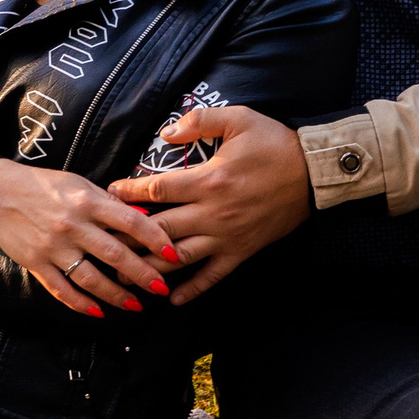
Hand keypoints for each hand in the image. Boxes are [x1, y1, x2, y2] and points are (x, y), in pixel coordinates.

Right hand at [0, 157, 175, 316]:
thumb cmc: (45, 185)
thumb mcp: (79, 184)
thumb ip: (109, 202)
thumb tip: (143, 214)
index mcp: (87, 201)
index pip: (130, 221)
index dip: (154, 238)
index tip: (172, 253)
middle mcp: (73, 225)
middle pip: (115, 254)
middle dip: (142, 274)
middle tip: (162, 288)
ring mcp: (53, 247)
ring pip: (91, 278)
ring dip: (116, 295)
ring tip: (135, 305)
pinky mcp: (36, 263)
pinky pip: (62, 289)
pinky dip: (81, 303)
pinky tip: (98, 311)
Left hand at [108, 105, 310, 304]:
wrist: (315, 173)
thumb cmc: (275, 144)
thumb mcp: (239, 119)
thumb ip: (199, 121)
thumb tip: (165, 133)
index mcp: (209, 181)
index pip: (157, 190)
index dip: (128, 193)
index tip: (108, 193)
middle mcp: (213, 213)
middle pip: (159, 230)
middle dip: (127, 238)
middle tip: (103, 243)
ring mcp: (227, 237)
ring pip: (180, 258)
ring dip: (150, 268)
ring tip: (124, 277)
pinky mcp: (241, 252)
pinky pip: (213, 276)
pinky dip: (192, 289)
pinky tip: (172, 299)